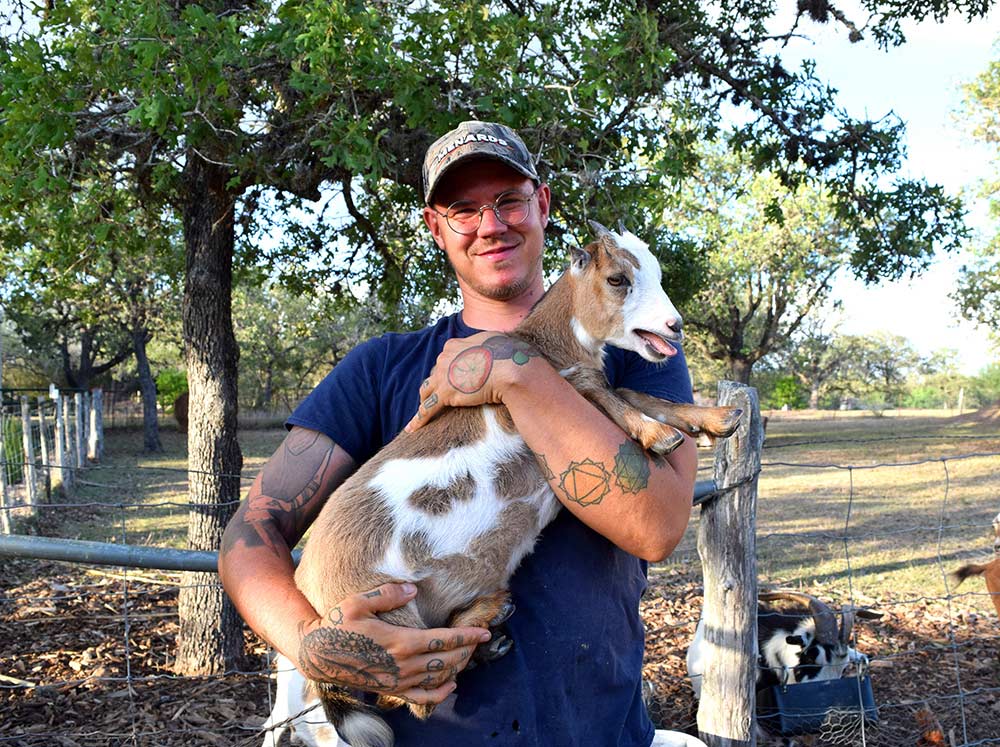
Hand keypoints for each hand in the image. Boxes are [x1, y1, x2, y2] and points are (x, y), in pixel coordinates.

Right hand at [296, 583, 490, 705]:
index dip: (467, 636)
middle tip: (480, 639)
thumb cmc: (337, 624)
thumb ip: (389, 593)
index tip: (485, 631)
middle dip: (467, 650)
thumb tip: (414, 588)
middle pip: (447, 660)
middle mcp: (404, 665)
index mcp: (401, 641)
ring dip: (458, 667)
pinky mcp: (391, 690)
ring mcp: (398, 681)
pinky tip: (451, 685)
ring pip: (439, 678)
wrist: (317, 655)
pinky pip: (422, 697)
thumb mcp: (359, 602)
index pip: (444, 640)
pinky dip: (440, 694)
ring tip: (468, 654)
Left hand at [405, 332, 540, 431]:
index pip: (444, 360)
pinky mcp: (446, 394)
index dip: (448, 370)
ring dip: (424, 400)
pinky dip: (419, 419)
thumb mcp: (491, 339)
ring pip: (426, 391)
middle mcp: (443, 359)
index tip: (452, 378)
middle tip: (440, 396)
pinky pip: (427, 409)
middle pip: (434, 375)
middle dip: (436, 385)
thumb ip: (482, 344)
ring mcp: (442, 377)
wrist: (509, 367)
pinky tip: (412, 429)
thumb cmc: (507, 353)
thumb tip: (488, 345)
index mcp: (453, 346)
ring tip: (422, 411)